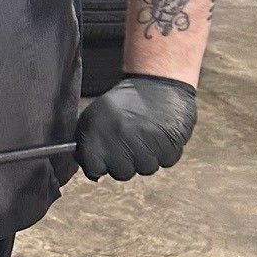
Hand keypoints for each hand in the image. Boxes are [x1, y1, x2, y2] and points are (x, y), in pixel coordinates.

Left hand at [76, 75, 196, 180]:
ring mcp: (146, 147)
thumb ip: (86, 143)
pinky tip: (160, 133)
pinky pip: (167, 161)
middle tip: (130, 140)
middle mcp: (120, 144)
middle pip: (122, 174)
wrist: (158, 82)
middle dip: (126, 161)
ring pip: (146, 169)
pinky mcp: (170, 145)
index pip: (94, 169)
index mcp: (98, 136)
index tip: (107, 155)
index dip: (101, 164)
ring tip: (147, 134)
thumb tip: (91, 172)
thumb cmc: (125, 102)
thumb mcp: (94, 116)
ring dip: (147, 156)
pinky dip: (165, 151)